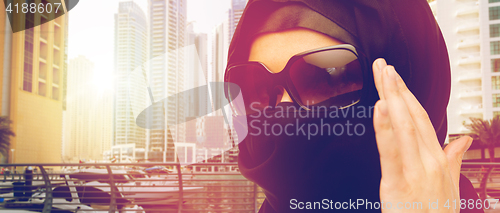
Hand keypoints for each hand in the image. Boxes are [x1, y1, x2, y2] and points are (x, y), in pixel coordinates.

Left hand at [372, 58, 472, 211]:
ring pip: (403, 126)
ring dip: (392, 97)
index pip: (421, 118)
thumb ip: (453, 159)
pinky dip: (385, 128)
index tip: (396, 78)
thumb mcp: (449, 186)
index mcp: (437, 159)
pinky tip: (380, 108)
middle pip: (412, 116)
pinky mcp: (399, 184)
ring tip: (383, 76)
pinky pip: (391, 151)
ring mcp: (416, 171)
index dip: (408, 96)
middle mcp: (429, 161)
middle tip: (384, 66)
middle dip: (397, 88)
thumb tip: (462, 140)